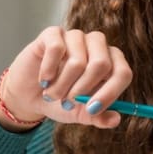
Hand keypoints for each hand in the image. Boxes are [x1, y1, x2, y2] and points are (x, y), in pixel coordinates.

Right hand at [0, 26, 132, 130]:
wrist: (29, 95)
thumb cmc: (61, 100)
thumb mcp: (80, 114)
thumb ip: (98, 117)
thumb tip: (115, 120)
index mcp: (112, 63)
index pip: (123, 73)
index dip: (110, 93)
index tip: (92, 110)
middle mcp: (97, 45)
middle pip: (101, 64)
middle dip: (82, 90)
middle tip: (67, 103)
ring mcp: (76, 36)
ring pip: (77, 62)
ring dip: (62, 86)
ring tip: (52, 95)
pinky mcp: (53, 33)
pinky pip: (56, 49)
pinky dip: (48, 70)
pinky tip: (44, 79)